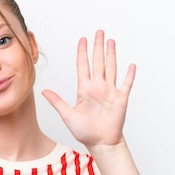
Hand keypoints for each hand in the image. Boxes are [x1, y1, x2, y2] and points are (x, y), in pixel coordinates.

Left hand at [42, 30, 135, 149]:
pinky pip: (126, 84)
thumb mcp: (67, 115)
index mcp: (85, 90)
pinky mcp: (121, 99)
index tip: (83, 39)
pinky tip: (131, 65)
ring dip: (111, 55)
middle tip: (99, 32)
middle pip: (98, 62)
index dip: (83, 52)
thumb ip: (57, 101)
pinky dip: (129, 75)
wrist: (100, 142)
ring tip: (111, 41)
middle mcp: (98, 88)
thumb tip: (43, 91)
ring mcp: (110, 92)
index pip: (83, 66)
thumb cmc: (84, 131)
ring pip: (111, 68)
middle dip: (98, 47)